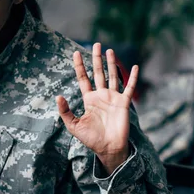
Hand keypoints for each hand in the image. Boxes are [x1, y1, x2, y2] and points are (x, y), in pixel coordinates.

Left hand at [56, 43, 137, 174]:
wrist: (108, 149)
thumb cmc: (91, 138)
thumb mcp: (74, 125)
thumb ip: (65, 111)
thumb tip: (58, 96)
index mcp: (89, 99)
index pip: (83, 78)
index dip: (79, 66)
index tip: (76, 53)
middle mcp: (101, 96)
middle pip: (98, 73)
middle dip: (96, 59)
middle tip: (96, 44)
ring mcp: (113, 98)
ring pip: (112, 76)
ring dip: (111, 63)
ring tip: (109, 50)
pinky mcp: (124, 103)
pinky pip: (129, 88)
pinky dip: (132, 78)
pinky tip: (135, 67)